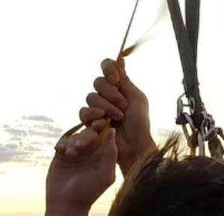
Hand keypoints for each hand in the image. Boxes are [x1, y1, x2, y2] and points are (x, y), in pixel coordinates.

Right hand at [45, 120, 117, 211]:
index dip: (102, 123)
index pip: (106, 131)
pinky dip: (63, 144)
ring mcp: (76, 151)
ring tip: (71, 155)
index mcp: (104, 154)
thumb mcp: (105, 174)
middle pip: (90, 130)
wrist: (66, 204)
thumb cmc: (89, 192)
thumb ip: (111, 153)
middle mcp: (91, 151)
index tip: (98, 124)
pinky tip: (63, 153)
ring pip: (75, 134)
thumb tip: (112, 129)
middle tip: (80, 147)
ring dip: (73, 142)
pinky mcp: (63, 153)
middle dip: (86, 135)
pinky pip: (63, 140)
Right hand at [78, 58, 153, 175]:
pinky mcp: (90, 122)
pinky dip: (94, 116)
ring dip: (106, 107)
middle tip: (123, 106)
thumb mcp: (136, 98)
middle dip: (110, 93)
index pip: (107, 66)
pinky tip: (104, 124)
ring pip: (91, 97)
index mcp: (119, 86)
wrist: (134, 146)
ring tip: (117, 118)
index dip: (108, 69)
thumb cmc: (139, 124)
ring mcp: (98, 108)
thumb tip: (120, 60)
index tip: (116, 79)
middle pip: (98, 82)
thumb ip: (125, 81)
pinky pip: (84, 112)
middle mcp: (107, 95)